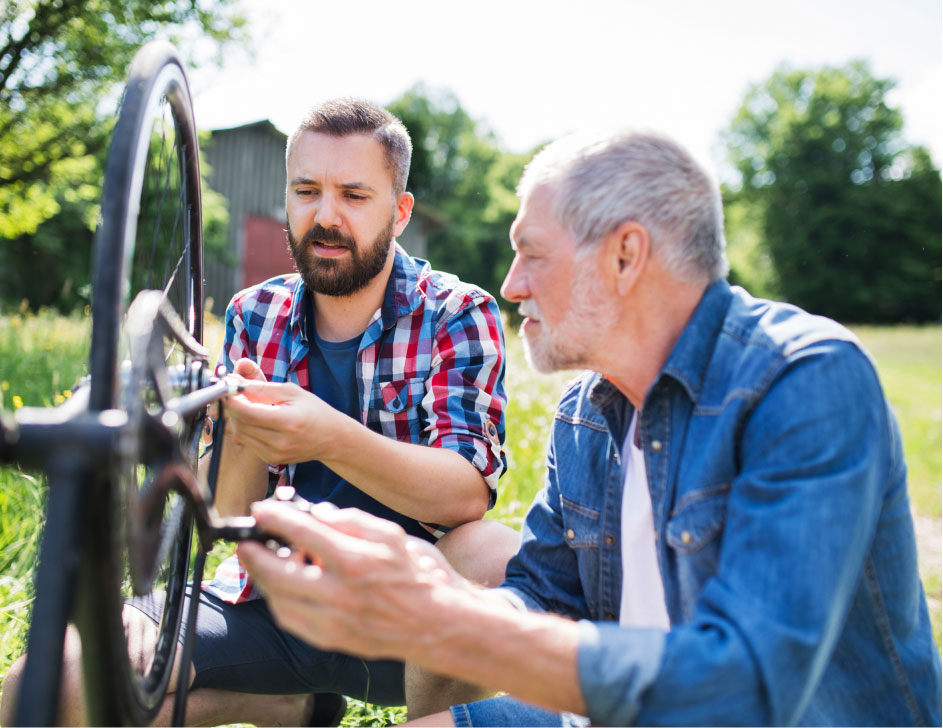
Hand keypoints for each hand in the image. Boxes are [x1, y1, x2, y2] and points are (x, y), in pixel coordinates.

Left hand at [223, 361, 338, 463]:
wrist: (331, 438)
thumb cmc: (314, 411)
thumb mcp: (292, 392)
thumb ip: (262, 388)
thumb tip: (235, 381)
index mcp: (287, 422)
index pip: (246, 412)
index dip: (231, 399)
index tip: (227, 388)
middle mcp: (279, 442)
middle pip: (239, 423)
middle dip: (232, 407)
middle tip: (235, 394)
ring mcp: (274, 454)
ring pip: (240, 434)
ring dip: (237, 418)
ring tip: (246, 405)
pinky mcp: (270, 459)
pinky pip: (247, 442)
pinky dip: (245, 429)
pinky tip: (255, 420)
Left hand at [236, 501, 461, 660]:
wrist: (436, 624)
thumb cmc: (418, 575)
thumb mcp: (391, 534)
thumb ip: (352, 521)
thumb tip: (318, 513)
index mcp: (354, 560)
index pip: (301, 533)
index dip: (275, 518)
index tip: (260, 510)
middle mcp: (339, 594)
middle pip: (277, 572)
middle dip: (254, 555)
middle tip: (245, 542)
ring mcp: (332, 621)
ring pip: (279, 600)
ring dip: (263, 580)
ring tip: (262, 564)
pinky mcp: (331, 640)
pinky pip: (291, 620)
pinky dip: (279, 602)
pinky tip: (282, 589)